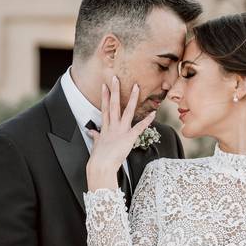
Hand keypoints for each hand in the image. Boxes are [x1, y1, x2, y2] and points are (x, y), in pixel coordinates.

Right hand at [86, 76, 156, 190]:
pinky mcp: (129, 137)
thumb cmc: (98, 158)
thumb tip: (91, 131)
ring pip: (127, 111)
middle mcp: (113, 126)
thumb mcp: (96, 144)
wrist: (101, 166)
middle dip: (114, 91)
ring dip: (132, 99)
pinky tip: (153, 113)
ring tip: (136, 87)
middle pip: (114, 105)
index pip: (105, 109)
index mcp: (105, 128)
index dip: (105, 97)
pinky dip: (146, 121)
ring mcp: (121, 131)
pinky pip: (139, 127)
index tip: (105, 86)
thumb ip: (95, 136)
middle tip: (115, 78)